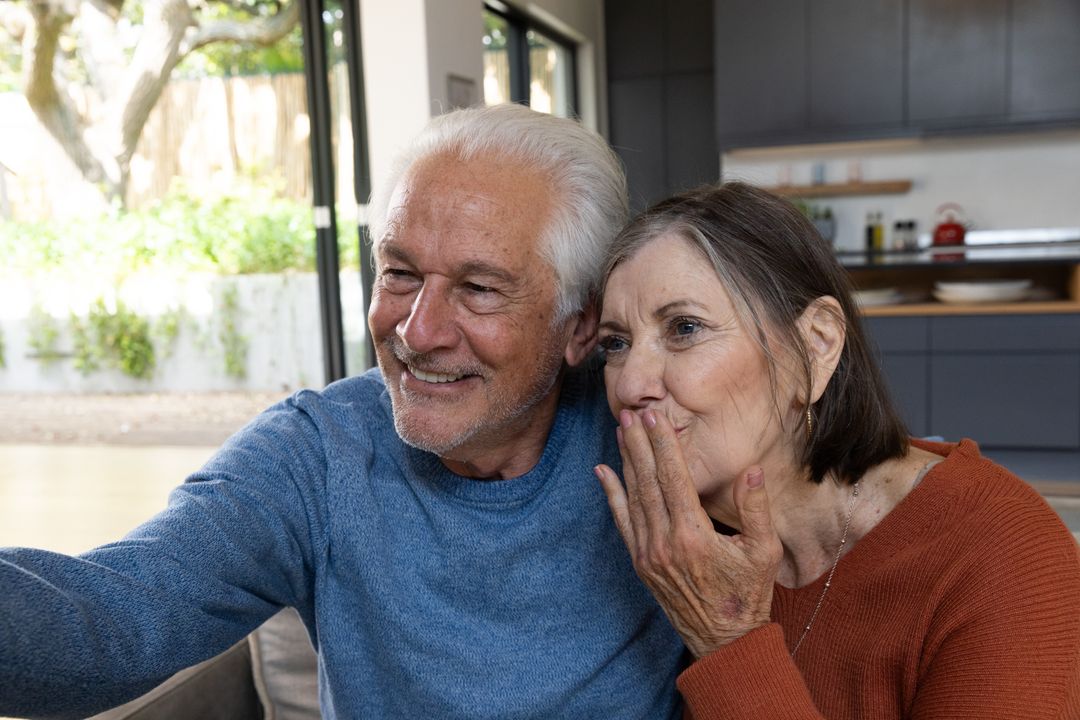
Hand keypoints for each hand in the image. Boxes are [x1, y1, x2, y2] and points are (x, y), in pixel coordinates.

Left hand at [594, 409, 782, 657]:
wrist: (724, 639)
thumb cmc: (748, 594)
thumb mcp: (764, 552)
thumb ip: (757, 509)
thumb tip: (752, 469)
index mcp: (694, 536)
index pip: (674, 478)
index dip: (663, 445)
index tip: (656, 417)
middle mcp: (665, 542)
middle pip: (648, 481)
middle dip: (640, 444)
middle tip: (631, 412)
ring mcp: (649, 553)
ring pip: (633, 497)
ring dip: (627, 461)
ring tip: (622, 430)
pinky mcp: (640, 562)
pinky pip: (622, 521)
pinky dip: (612, 494)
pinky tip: (603, 471)